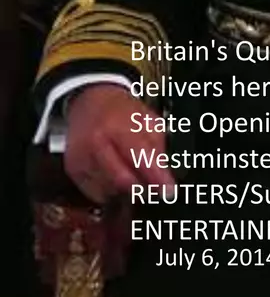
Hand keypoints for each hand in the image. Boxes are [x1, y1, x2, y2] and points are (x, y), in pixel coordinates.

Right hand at [63, 84, 174, 203]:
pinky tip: (117, 177)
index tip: (169, 190)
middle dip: (143, 188)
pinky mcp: (73, 170)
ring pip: (110, 190)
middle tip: (155, 187)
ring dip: (127, 190)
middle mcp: (96, 144)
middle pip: (122, 180)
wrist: (90, 103)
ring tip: (135, 176)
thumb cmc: (122, 112)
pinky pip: (96, 193)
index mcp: (119, 127)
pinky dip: (111, 191)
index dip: (156, 178)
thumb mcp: (149, 120)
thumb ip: (157, 147)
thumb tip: (164, 176)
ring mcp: (81, 159)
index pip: (140, 158)